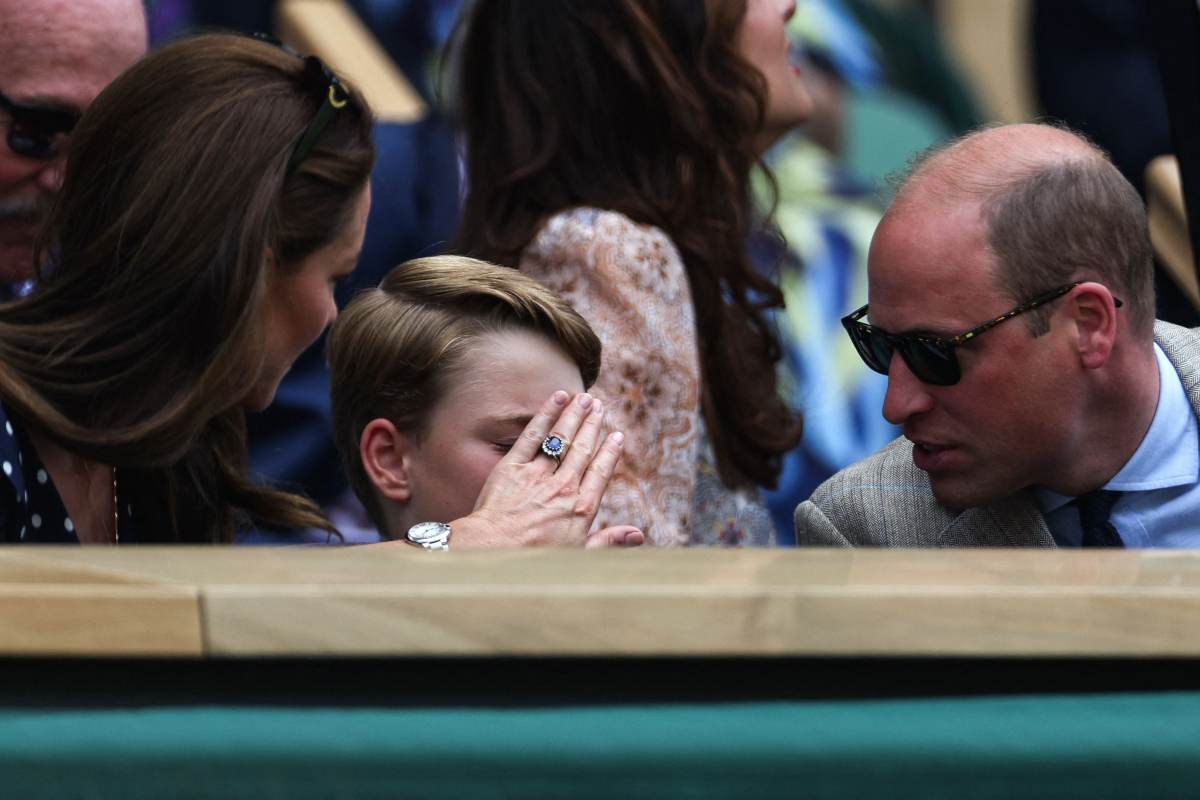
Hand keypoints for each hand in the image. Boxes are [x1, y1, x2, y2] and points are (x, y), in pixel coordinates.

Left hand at [449, 391, 641, 547]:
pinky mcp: (512, 467)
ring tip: (584, 398)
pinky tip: (557, 399)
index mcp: (581, 508)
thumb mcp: (577, 555)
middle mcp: (563, 488)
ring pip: (561, 438)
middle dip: (593, 425)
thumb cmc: (534, 560)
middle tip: (599, 406)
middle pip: (582, 449)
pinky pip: (532, 435)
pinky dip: (546, 415)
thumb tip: (638, 534)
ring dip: (574, 415)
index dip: (610, 452)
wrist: (492, 552)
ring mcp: (537, 475)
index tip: (617, 436)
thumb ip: (608, 541)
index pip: (600, 472)